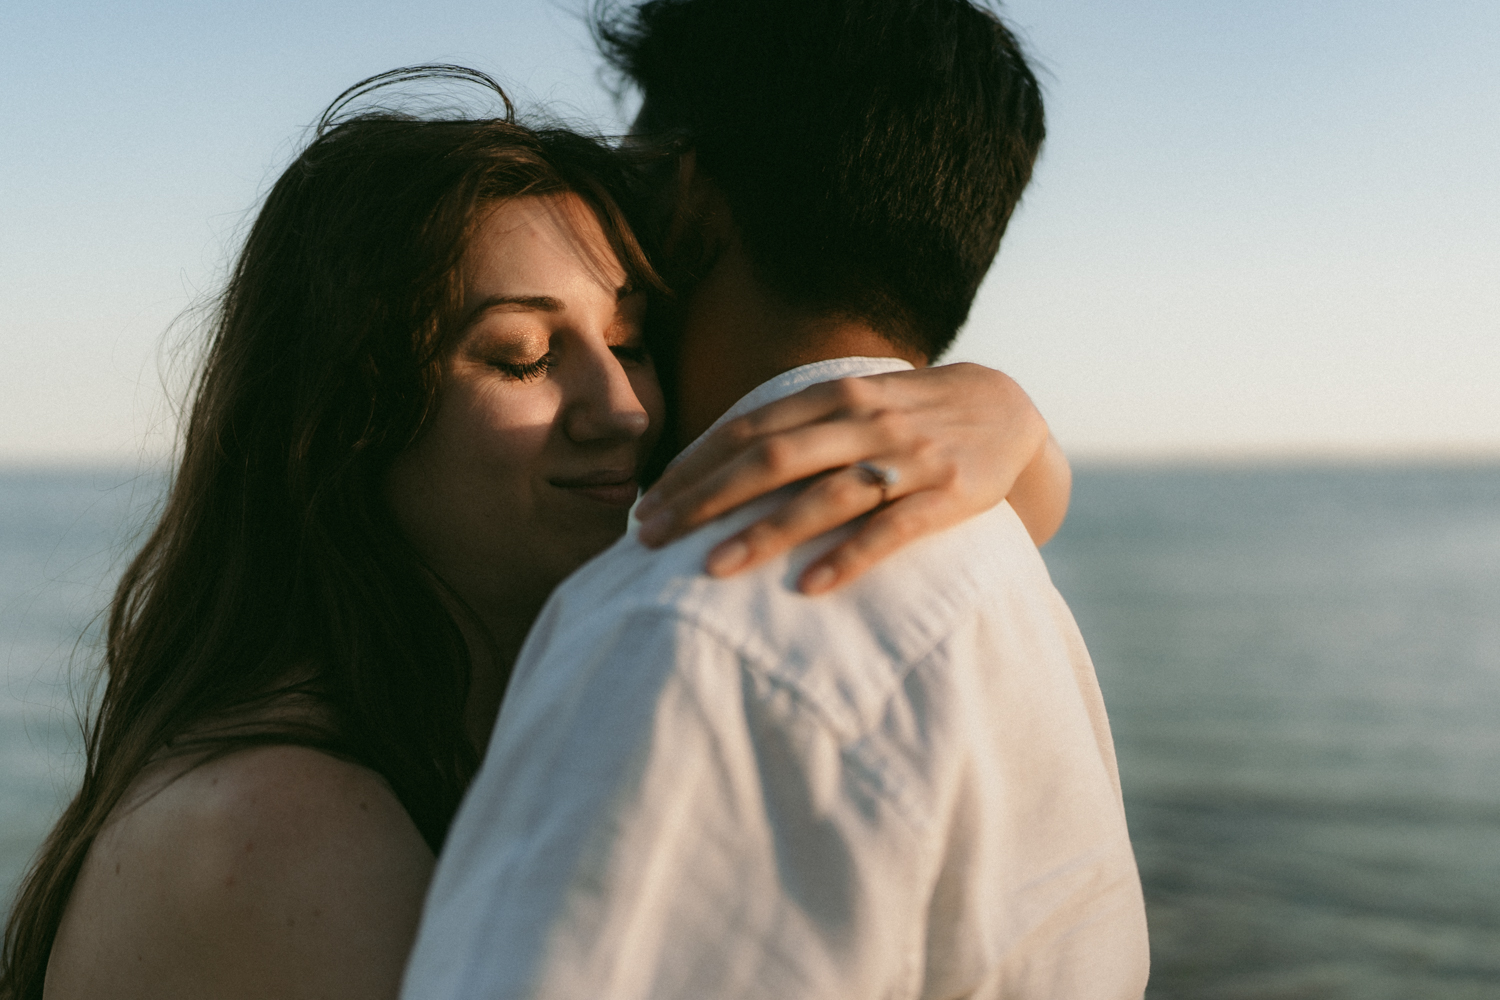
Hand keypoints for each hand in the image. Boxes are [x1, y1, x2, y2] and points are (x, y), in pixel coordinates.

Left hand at [633, 363, 1069, 593]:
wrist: (1010, 411)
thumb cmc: (910, 415)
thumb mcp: (853, 402)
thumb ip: (796, 424)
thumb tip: (714, 463)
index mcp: (833, 395)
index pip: (745, 428)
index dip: (692, 466)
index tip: (646, 504)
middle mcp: (863, 420)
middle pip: (770, 458)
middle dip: (704, 499)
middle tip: (652, 539)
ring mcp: (906, 458)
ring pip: (824, 495)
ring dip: (764, 532)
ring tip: (712, 569)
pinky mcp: (947, 496)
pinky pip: (891, 530)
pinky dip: (848, 557)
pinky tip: (808, 587)